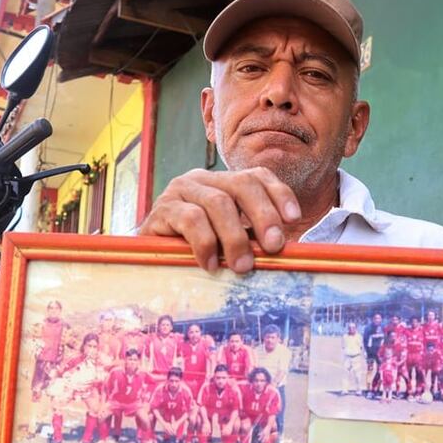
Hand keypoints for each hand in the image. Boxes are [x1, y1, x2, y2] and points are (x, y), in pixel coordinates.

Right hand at [138, 168, 301, 272]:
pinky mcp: (162, 209)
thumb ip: (253, 239)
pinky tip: (210, 264)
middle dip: (263, 215)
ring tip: (243, 266)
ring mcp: (181, 190)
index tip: (294, 219)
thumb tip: (287, 251)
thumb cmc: (194, 249)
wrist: (148, 255)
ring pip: (218, 202)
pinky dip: (205, 244)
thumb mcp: (228, 241)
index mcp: (225, 183)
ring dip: (235, 237)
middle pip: (242, 183)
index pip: (258, 176)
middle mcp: (204, 179)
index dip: (279, 194)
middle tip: (274, 247)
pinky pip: (190, 219)